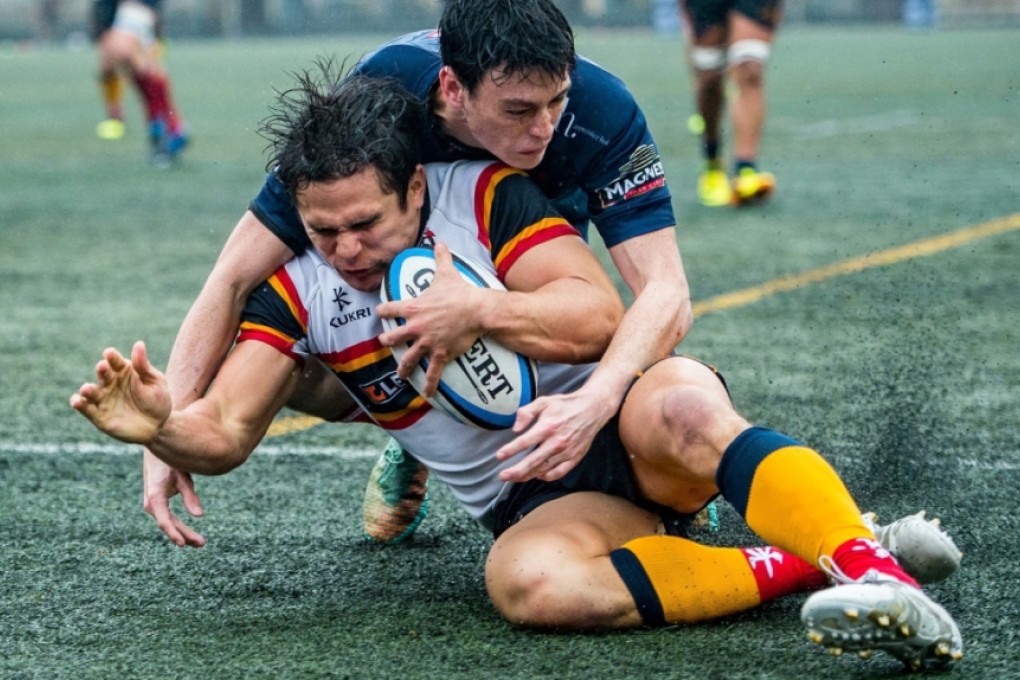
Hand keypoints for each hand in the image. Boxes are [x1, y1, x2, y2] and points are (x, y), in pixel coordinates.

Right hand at [70, 341, 171, 443]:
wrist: (158, 425)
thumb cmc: (157, 399)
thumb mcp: (154, 381)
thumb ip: (143, 366)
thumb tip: (139, 344)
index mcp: (124, 371)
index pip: (115, 361)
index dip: (112, 357)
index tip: (109, 353)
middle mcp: (110, 383)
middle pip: (102, 374)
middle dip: (101, 370)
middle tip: (102, 367)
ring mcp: (103, 399)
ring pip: (91, 392)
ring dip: (87, 389)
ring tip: (86, 389)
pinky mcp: (99, 415)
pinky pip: (86, 408)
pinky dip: (79, 404)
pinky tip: (77, 401)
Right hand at [142, 450, 205, 547]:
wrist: (156, 448)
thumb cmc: (170, 461)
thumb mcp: (182, 476)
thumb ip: (190, 496)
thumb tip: (199, 516)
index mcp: (155, 497)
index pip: (165, 521)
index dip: (174, 533)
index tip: (182, 544)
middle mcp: (151, 503)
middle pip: (169, 524)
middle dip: (184, 535)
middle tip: (201, 544)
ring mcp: (152, 503)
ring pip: (168, 522)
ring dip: (182, 532)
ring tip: (199, 542)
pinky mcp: (157, 501)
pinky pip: (167, 517)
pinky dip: (177, 525)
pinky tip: (186, 532)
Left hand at [376, 242, 485, 395]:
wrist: (476, 310)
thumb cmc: (460, 292)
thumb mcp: (446, 273)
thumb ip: (440, 257)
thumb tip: (439, 242)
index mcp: (413, 308)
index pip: (389, 309)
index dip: (382, 311)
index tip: (379, 312)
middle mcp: (415, 327)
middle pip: (392, 337)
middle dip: (387, 341)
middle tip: (384, 342)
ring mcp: (426, 342)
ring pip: (408, 358)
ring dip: (403, 367)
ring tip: (400, 374)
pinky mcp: (440, 353)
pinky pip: (433, 372)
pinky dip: (430, 384)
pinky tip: (428, 394)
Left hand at [494, 387, 617, 482]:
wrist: (592, 409)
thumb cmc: (565, 405)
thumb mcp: (544, 402)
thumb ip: (527, 412)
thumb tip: (516, 428)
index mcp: (548, 426)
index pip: (525, 442)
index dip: (510, 450)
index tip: (499, 456)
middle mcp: (557, 442)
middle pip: (533, 461)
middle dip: (516, 471)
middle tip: (503, 476)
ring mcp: (567, 452)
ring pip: (544, 469)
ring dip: (528, 475)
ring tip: (515, 478)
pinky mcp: (575, 458)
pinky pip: (558, 472)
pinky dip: (546, 476)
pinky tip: (537, 475)